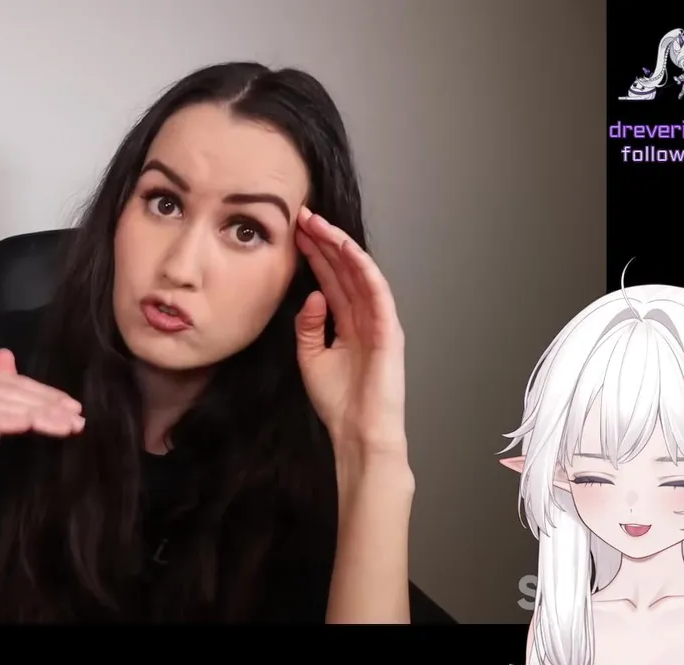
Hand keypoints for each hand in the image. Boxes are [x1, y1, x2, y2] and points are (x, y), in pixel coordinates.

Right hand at [0, 349, 84, 518]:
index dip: (43, 394)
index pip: (9, 383)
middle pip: (4, 393)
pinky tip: (27, 425)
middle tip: (76, 420)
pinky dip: (1, 421)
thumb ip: (2, 392)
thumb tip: (8, 354)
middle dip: (43, 407)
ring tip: (61, 426)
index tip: (75, 408)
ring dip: (31, 415)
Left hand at [293, 207, 407, 472]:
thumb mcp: (311, 356)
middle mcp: (364, 316)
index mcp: (347, 322)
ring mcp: (378, 320)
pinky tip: (347, 250)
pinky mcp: (388, 329)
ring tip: (320, 224)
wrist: (357, 431)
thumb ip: (309, 324)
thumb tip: (313, 295)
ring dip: (340, 247)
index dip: (314, 254)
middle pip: (343, 270)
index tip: (294, 232)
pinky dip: (363, 269)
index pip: (330, 279)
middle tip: (303, 215)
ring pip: (359, 273)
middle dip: (324, 241)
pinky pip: (377, 292)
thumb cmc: (339, 401)